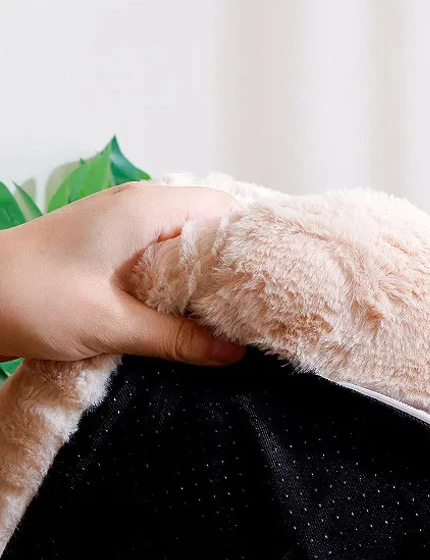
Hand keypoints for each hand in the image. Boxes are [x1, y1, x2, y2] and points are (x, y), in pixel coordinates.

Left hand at [0, 182, 243, 364]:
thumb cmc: (27, 297)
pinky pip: (163, 253)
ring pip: (187, 240)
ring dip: (206, 275)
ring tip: (230, 312)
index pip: (224, 208)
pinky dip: (181, 278)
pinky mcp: (110, 244)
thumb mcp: (112, 324)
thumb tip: (232, 353)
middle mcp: (138, 206)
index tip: (273, 280)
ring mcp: (122, 223)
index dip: (253, 242)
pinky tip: (189, 309)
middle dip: (235, 263)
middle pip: (210, 223)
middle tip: (259, 304)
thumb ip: (177, 337)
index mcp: (144, 209)